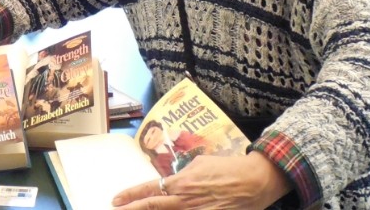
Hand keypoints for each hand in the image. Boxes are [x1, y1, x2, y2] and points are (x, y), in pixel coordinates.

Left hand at [111, 152, 291, 209]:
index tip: (116, 200)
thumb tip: (174, 180)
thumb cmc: (227, 168)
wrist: (253, 181)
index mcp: (180, 183)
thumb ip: (183, 174)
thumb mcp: (200, 163)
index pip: (148, 190)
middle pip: (151, 207)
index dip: (130, 196)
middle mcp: (184, 201)